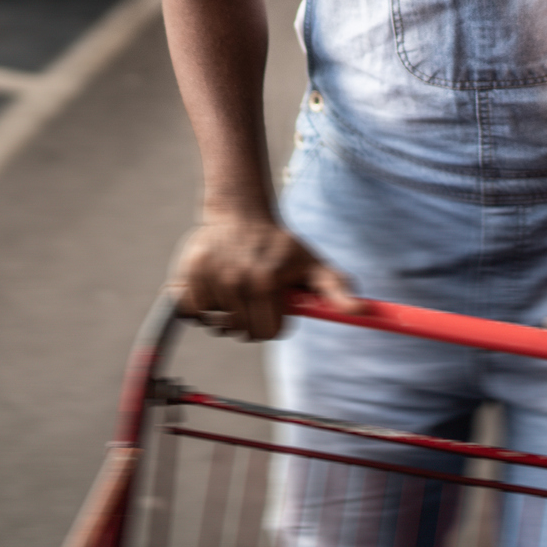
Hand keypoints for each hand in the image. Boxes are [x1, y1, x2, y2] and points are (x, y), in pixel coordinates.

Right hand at [169, 214, 360, 340]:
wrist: (241, 213)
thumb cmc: (281, 246)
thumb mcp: (313, 265)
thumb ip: (337, 289)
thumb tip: (360, 312)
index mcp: (266, 282)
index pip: (269, 333)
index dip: (275, 322)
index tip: (275, 301)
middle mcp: (235, 281)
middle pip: (243, 333)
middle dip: (252, 319)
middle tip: (255, 292)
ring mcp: (208, 278)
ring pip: (217, 325)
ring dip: (226, 313)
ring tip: (235, 285)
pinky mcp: (185, 276)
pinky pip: (192, 314)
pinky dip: (201, 307)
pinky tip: (215, 285)